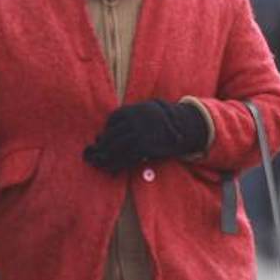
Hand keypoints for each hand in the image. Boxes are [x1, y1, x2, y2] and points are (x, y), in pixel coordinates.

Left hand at [84, 99, 208, 172]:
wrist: (185, 126)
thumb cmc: (165, 119)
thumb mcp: (148, 110)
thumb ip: (131, 118)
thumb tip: (106, 132)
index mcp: (133, 110)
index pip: (113, 119)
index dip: (107, 130)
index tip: (103, 139)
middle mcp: (133, 120)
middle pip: (111, 134)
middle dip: (102, 146)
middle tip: (94, 155)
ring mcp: (138, 133)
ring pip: (116, 147)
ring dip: (106, 157)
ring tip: (100, 164)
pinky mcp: (144, 147)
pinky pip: (127, 157)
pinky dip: (118, 165)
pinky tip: (113, 170)